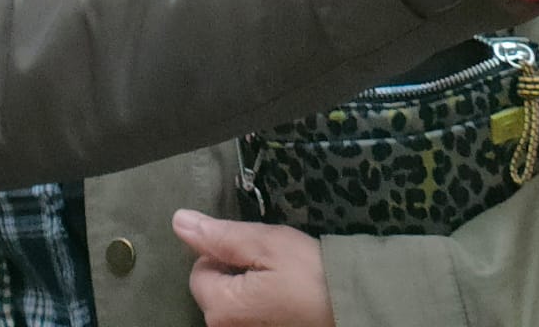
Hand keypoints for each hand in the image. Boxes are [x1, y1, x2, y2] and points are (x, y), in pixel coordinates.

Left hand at [174, 211, 335, 326]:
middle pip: (215, 290)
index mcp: (221, 309)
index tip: (254, 253)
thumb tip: (180, 222)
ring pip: (234, 304)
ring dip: (251, 289)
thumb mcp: (265, 243)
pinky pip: (252, 316)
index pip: (199, 271)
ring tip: (283, 283)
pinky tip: (287, 299)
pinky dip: (264, 305)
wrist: (358, 308)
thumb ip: (219, 236)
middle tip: (272, 267)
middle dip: (236, 273)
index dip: (223, 254)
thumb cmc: (313, 275)